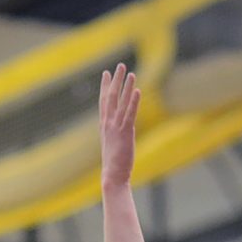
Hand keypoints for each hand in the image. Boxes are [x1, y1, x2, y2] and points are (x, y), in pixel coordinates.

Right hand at [99, 63, 140, 186]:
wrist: (112, 176)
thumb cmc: (114, 164)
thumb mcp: (114, 145)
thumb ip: (117, 134)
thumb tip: (122, 131)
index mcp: (105, 125)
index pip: (104, 101)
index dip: (106, 86)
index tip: (107, 73)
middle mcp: (108, 123)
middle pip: (111, 97)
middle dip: (116, 80)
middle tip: (120, 65)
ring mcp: (116, 127)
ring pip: (121, 102)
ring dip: (126, 86)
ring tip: (131, 73)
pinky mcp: (125, 133)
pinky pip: (130, 114)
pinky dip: (134, 101)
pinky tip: (137, 90)